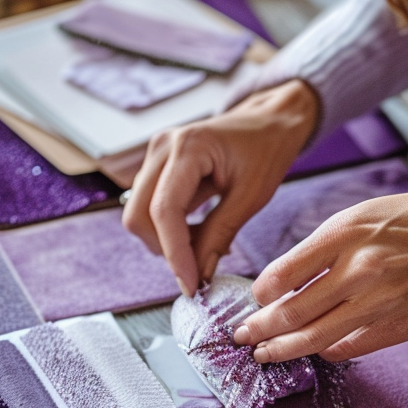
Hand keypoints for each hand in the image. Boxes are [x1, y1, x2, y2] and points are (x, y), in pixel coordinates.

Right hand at [121, 80, 318, 295]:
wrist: (268, 121)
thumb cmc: (266, 150)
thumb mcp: (251, 196)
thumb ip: (220, 234)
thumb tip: (200, 275)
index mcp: (188, 147)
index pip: (164, 211)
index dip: (175, 254)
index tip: (191, 286)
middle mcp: (162, 147)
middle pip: (139, 216)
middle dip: (165, 250)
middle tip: (199, 270)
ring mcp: (155, 155)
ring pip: (139, 215)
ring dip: (167, 241)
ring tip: (207, 245)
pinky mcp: (157, 166)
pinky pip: (150, 208)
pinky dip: (171, 230)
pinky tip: (200, 232)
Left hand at [232, 188, 407, 361]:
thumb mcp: (368, 212)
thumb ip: (327, 245)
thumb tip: (288, 279)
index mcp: (346, 233)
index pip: (281, 275)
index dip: (260, 294)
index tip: (256, 298)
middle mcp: (359, 270)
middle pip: (290, 314)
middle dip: (259, 329)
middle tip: (243, 335)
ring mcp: (379, 304)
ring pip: (314, 340)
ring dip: (282, 351)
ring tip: (265, 354)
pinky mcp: (398, 328)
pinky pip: (348, 349)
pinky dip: (326, 351)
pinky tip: (316, 349)